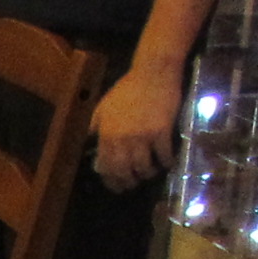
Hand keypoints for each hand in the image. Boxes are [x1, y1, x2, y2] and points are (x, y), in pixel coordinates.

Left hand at [89, 63, 182, 190]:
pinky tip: (168, 163)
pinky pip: (164, 155)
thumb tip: (89, 144)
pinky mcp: (162, 132)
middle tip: (134, 183)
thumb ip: (95, 126)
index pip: (106, 166)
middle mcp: (123, 139)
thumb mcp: (103, 106)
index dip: (111, 180)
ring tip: (151, 172)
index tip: (117, 186)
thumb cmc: (127, 88)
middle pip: (124, 171)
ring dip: (148, 174)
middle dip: (129, 182)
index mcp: (107, 134)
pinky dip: (166, 162)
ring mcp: (143, 136)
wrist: (153, 72)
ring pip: (144, 167)